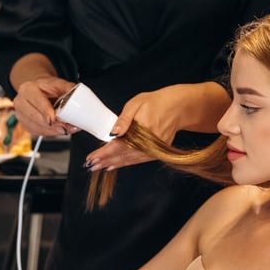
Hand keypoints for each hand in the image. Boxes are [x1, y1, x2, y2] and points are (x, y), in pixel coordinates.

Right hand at [14, 76, 77, 136]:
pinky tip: (58, 130)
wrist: (38, 90)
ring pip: (37, 127)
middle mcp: (20, 102)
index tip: (54, 119)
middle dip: (53, 125)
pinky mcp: (25, 125)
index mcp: (28, 89)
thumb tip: (79, 97)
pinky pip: (38, 132)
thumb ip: (68, 89)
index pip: (36, 102)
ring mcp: (21, 115)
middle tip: (67, 127)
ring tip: (67, 129)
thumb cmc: (47, 87)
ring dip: (53, 131)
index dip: (46, 111)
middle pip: (36, 118)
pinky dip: (50, 133)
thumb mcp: (58, 83)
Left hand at [86, 83, 229, 170]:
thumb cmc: (157, 102)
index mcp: (142, 130)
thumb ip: (124, 119)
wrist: (178, 107)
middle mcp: (149, 143)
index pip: (119, 146)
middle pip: (123, 155)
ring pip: (130, 160)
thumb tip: (113, 133)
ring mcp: (154, 150)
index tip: (91, 158)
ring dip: (114, 164)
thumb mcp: (136, 104)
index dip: (104, 153)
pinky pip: (138, 160)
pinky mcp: (157, 152)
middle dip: (105, 161)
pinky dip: (126, 163)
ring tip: (100, 167)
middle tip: (91, 166)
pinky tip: (115, 165)